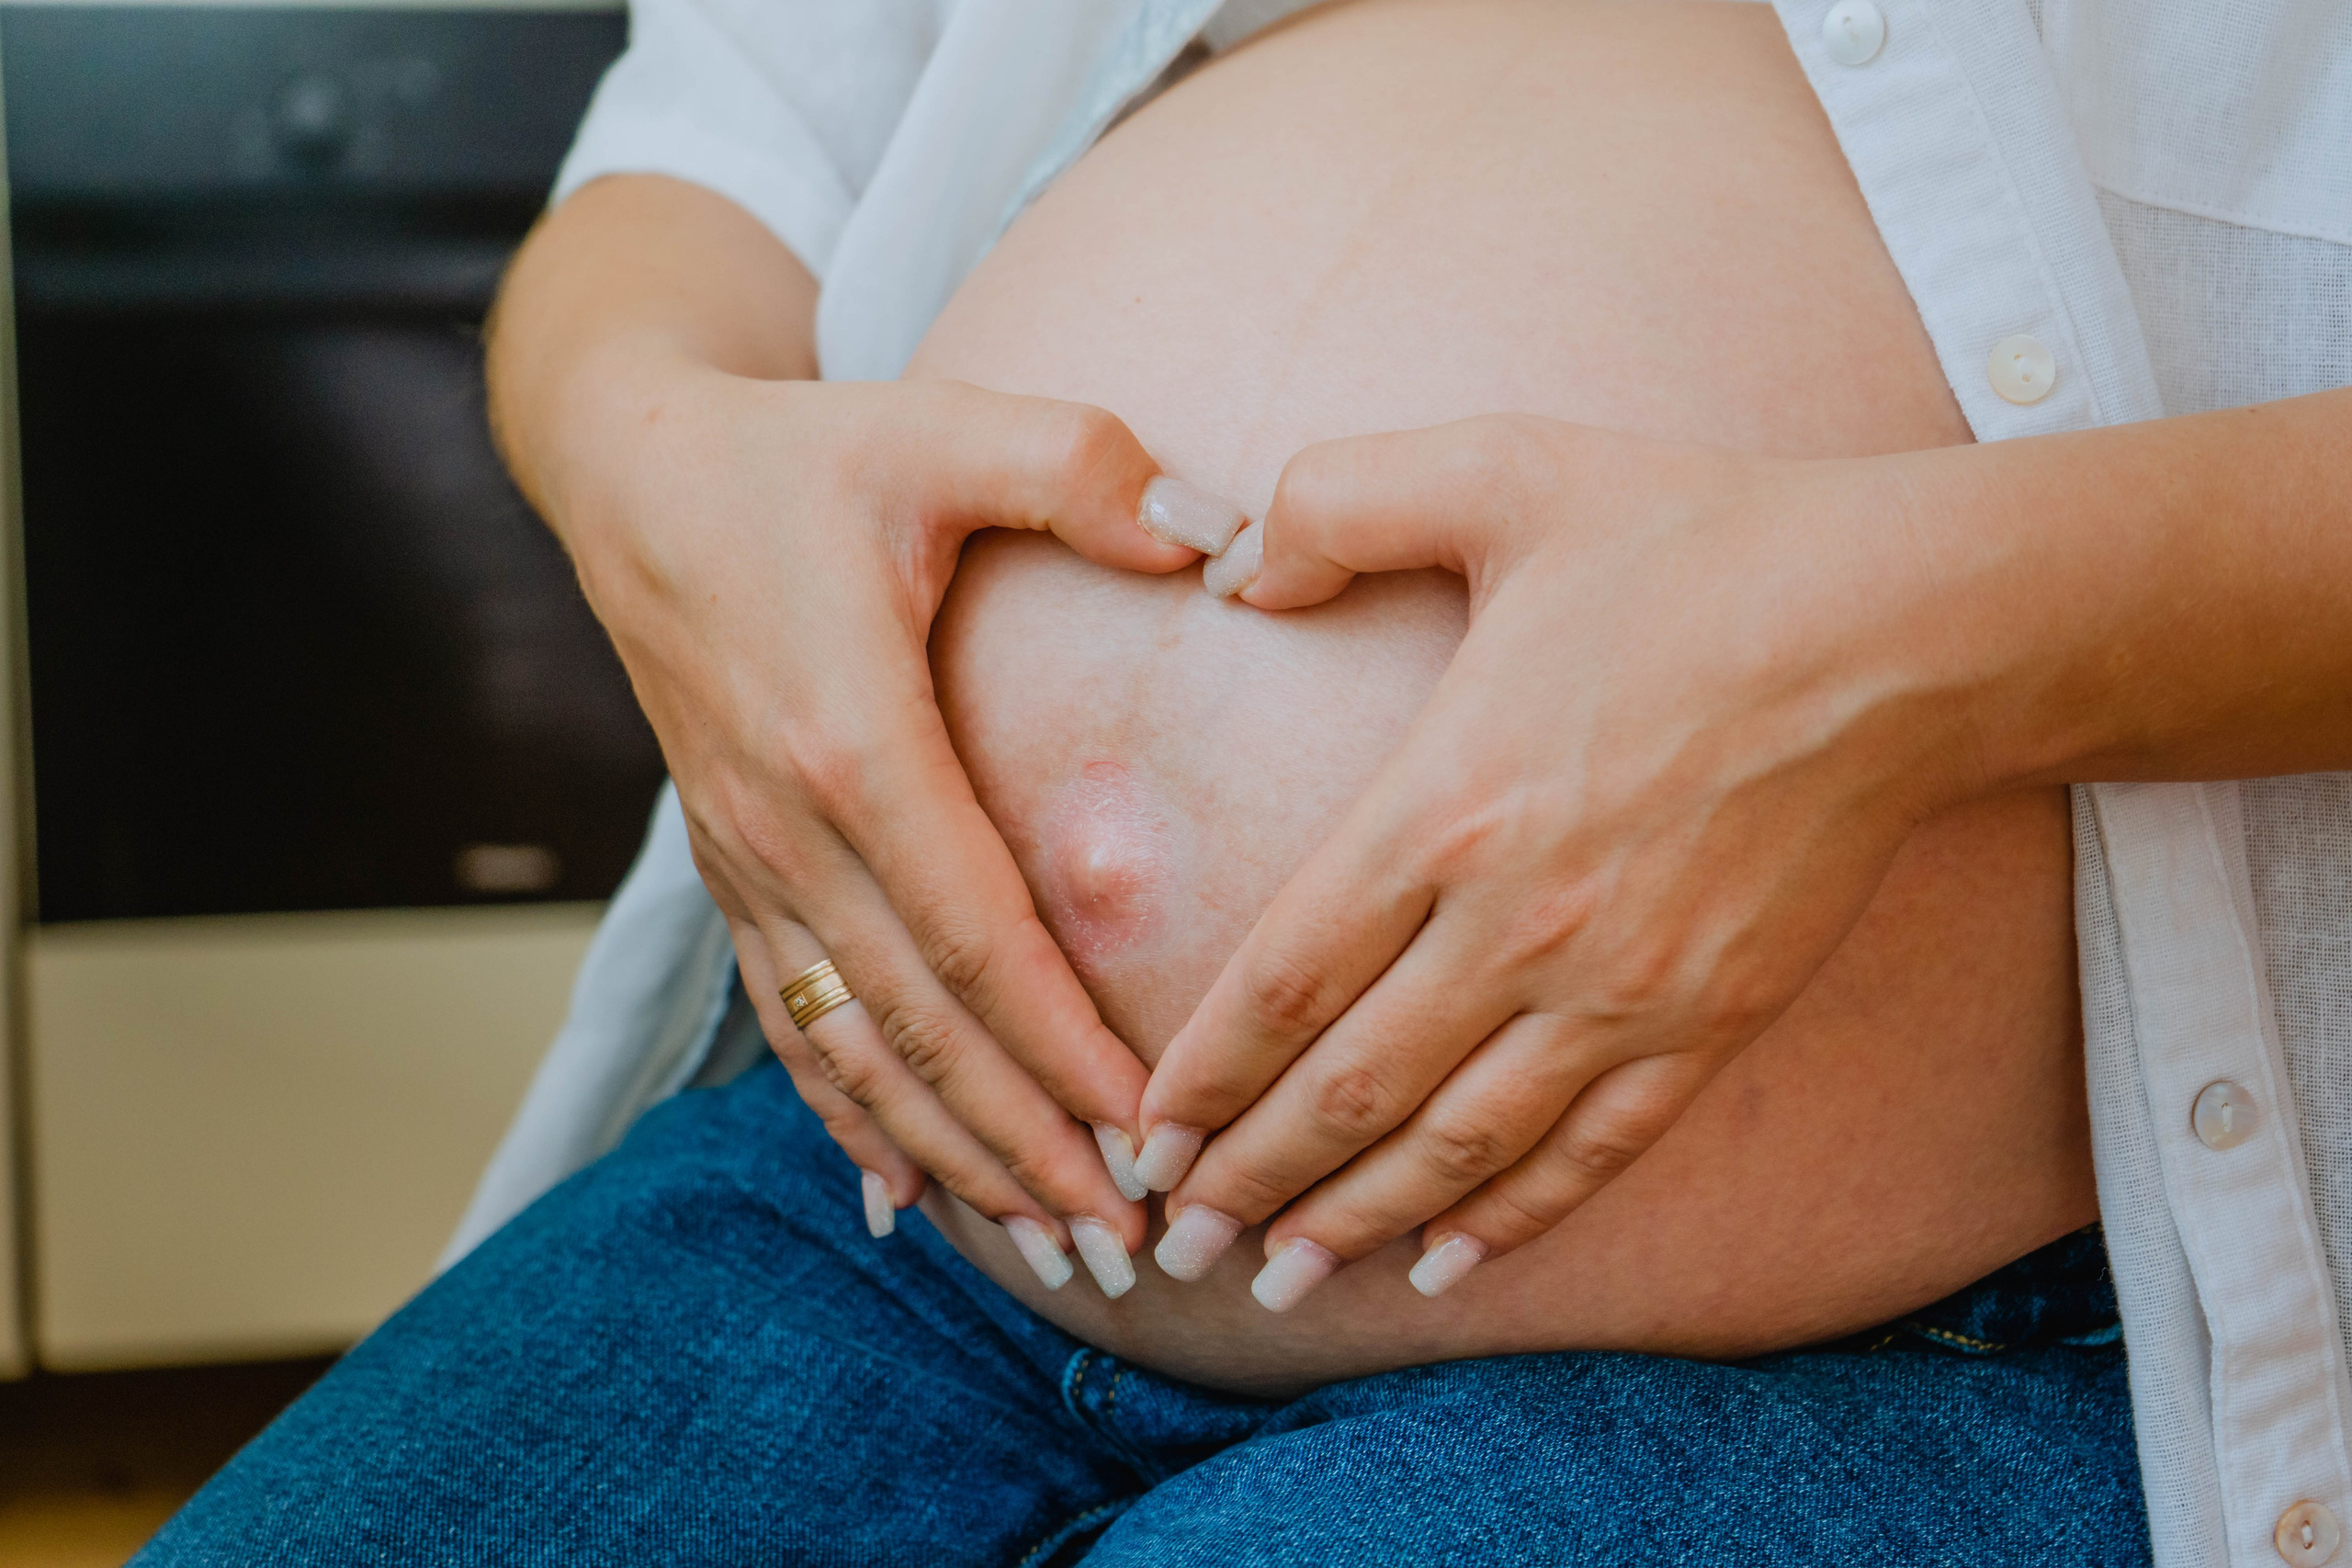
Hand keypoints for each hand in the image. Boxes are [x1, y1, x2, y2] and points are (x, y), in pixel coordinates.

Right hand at [573, 366, 1198, 1267]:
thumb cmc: (801, 455)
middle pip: (916, 1027)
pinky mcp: (734, 873)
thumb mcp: (939, 425)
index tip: (1153, 1131)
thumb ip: (1081, 468)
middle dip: (1026, 1143)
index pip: (972, 933)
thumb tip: (1220, 536)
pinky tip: (906, 1200)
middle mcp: (785, 826)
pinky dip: (851, 1121)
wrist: (631, 475)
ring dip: (953, 1157)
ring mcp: (748, 863)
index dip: (1061, 1045)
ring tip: (1053, 1251)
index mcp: (847, 735)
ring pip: (852, 1051)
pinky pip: (790, 1026)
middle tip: (1131, 1239)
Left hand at [1137, 416, 1987, 1306]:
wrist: (1903, 627)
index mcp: (1446, 804)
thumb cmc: (1695, 542)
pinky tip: (1444, 1265)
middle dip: (1246, 1179)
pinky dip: (1510, 1218)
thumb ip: (1337, 501)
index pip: (1284, 979)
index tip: (1139, 1135)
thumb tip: (1240, 574)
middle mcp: (1520, 922)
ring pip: (1458, 1145)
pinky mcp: (1710, 1020)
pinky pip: (1591, 1150)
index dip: (1201, 1076)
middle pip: (1348, 1089)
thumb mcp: (1499, 470)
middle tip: (1166, 1243)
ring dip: (1353, 1223)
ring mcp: (1621, 987)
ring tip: (1274, 1281)